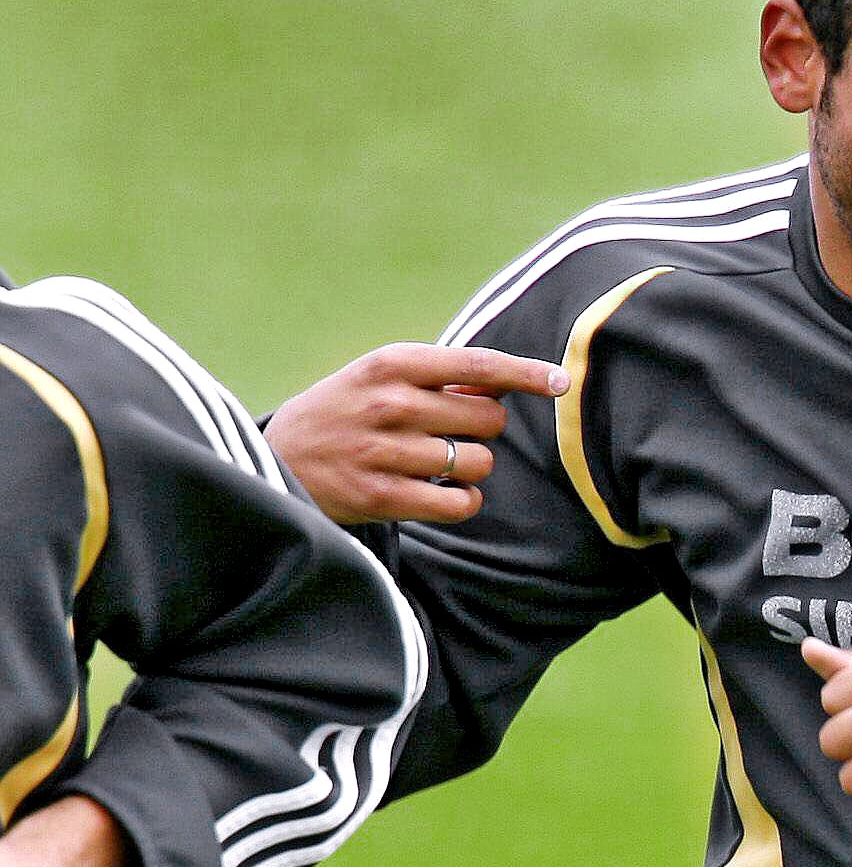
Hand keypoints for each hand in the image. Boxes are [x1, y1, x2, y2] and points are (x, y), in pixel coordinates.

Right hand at [265, 344, 568, 523]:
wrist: (274, 459)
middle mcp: (389, 402)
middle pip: (489, 419)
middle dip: (483, 429)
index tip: (562, 381)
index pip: (478, 364)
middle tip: (450, 433)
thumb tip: (508, 384)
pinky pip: (460, 502)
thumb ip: (437, 379)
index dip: (527, 373)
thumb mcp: (377, 378)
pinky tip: (441, 493)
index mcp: (391, 364)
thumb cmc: (343, 413)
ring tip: (433, 464)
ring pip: (479, 463)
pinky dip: (462, 501)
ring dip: (470, 467)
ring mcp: (384, 450)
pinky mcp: (382, 496)